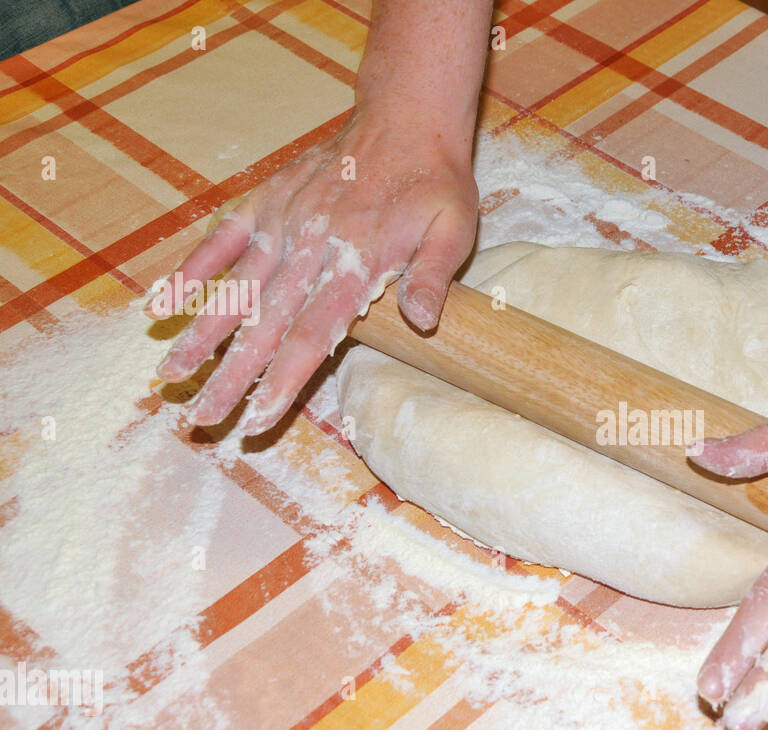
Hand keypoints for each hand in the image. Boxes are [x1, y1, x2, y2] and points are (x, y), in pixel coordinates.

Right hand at [152, 110, 477, 433]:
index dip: (284, 380)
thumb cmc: (434, 182)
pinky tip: (161, 304)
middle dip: (232, 375)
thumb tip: (424, 322)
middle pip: (265, 324)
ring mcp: (284, 222)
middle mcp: (311, 247)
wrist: (406, 117)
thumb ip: (434, 275)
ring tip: (170, 373)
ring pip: (235, 287)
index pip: (312, 335)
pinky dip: (191, 270)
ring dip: (202, 333)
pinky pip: (222, 238)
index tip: (256, 420)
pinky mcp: (267, 200)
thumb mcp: (453, 228)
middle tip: (201, 418)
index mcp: (357, 264)